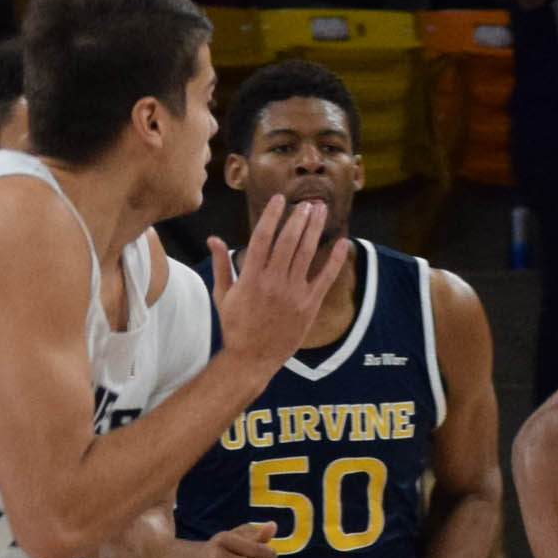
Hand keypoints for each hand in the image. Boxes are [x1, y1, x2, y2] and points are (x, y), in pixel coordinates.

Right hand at [210, 195, 338, 356]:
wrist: (252, 358)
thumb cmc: (235, 326)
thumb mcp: (223, 295)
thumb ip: (221, 264)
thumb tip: (214, 238)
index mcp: (251, 277)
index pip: (262, 238)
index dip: (272, 216)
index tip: (280, 199)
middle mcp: (273, 282)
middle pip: (288, 241)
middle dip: (299, 218)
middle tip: (307, 202)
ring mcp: (293, 293)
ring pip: (306, 254)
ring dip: (315, 230)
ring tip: (321, 210)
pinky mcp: (309, 305)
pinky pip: (325, 278)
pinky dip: (335, 259)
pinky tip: (343, 242)